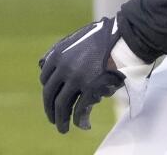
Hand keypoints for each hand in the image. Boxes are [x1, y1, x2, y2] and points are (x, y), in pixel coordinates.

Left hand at [39, 17, 125, 133]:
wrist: (124, 40)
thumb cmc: (104, 37)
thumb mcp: (77, 38)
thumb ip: (61, 50)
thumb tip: (43, 64)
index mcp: (58, 54)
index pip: (44, 79)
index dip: (48, 92)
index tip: (52, 99)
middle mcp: (63, 68)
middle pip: (49, 95)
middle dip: (50, 110)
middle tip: (52, 119)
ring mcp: (76, 79)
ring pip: (61, 106)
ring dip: (60, 120)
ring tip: (63, 129)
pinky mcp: (90, 88)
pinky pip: (80, 110)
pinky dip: (80, 120)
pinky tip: (83, 125)